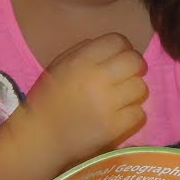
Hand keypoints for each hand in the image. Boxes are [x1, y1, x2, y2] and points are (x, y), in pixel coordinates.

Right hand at [22, 33, 147, 164]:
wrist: (39, 139)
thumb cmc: (46, 101)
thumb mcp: (57, 67)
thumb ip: (82, 51)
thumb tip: (111, 47)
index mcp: (81, 61)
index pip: (118, 41)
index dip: (122, 47)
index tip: (119, 58)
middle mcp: (97, 79)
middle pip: (134, 61)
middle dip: (135, 66)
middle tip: (128, 76)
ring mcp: (107, 104)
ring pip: (140, 87)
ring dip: (133, 91)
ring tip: (122, 98)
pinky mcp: (114, 127)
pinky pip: (139, 113)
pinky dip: (132, 114)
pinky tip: (119, 115)